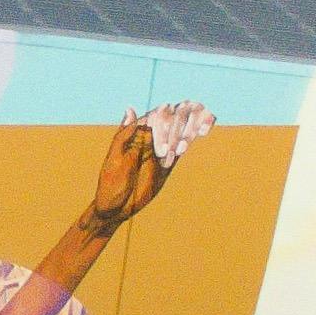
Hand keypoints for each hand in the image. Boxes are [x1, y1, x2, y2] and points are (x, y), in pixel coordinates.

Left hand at [87, 102, 215, 227]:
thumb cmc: (111, 182)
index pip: (158, 114)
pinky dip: (197, 129)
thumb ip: (125, 134)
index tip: (161, 151)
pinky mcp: (171, 157)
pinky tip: (203, 131)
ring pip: (184, 123)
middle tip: (170, 154)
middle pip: (175, 115)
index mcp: (137, 130)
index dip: (165, 126)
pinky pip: (186, 139)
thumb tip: (130, 109)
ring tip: (180, 150)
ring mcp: (163, 144)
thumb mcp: (115, 158)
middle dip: (177, 132)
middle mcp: (151, 133)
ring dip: (190, 129)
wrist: (117, 205)